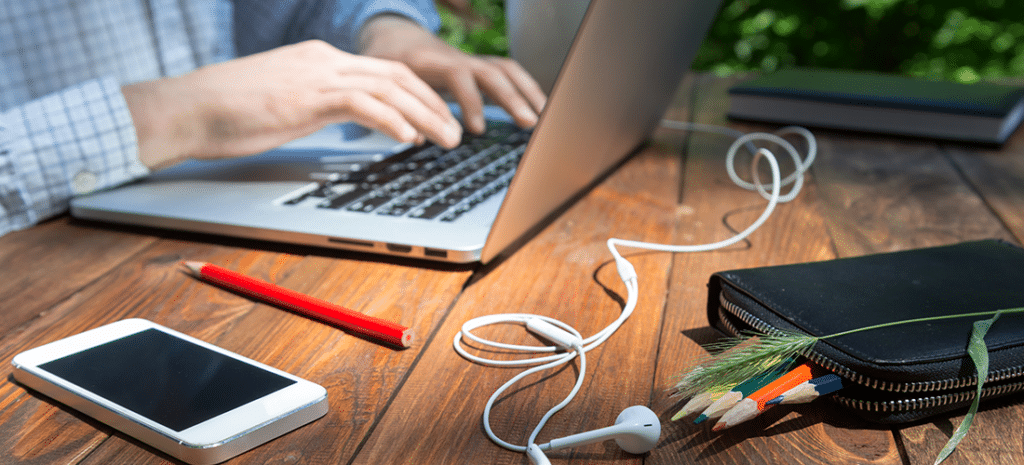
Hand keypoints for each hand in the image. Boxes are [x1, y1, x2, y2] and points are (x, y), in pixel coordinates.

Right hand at [123, 40, 462, 169]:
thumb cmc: (225, 113)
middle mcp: (322, 59)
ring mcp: (315, 74)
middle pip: (395, 74)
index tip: (435, 116)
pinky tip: (409, 138)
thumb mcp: (282, 103)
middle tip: (455, 130)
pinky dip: (392, 120)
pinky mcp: (307, 96)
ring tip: (445, 139)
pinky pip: (363, 104)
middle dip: (431, 102)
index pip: (380, 70)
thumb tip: (336, 119)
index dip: (415, 93)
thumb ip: (314, 104)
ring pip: (388, 87)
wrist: (185, 109)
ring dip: (424, 115)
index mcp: (318, 59)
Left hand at [359, 15, 546, 134]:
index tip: (478, 129)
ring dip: (526, 92)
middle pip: (491, 71)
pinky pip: (507, 75)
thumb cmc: (384, 62)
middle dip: (512, 97)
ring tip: (542, 118)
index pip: (458, 75)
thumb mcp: (381, 82)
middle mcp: (456, 59)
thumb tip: (415, 137)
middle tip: (528, 123)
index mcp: (431, 61)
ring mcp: (470, 63)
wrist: (394, 37)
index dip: (471, 101)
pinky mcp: (477, 70)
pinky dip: (525, 89)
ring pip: (504, 70)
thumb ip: (395, 108)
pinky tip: (538, 109)